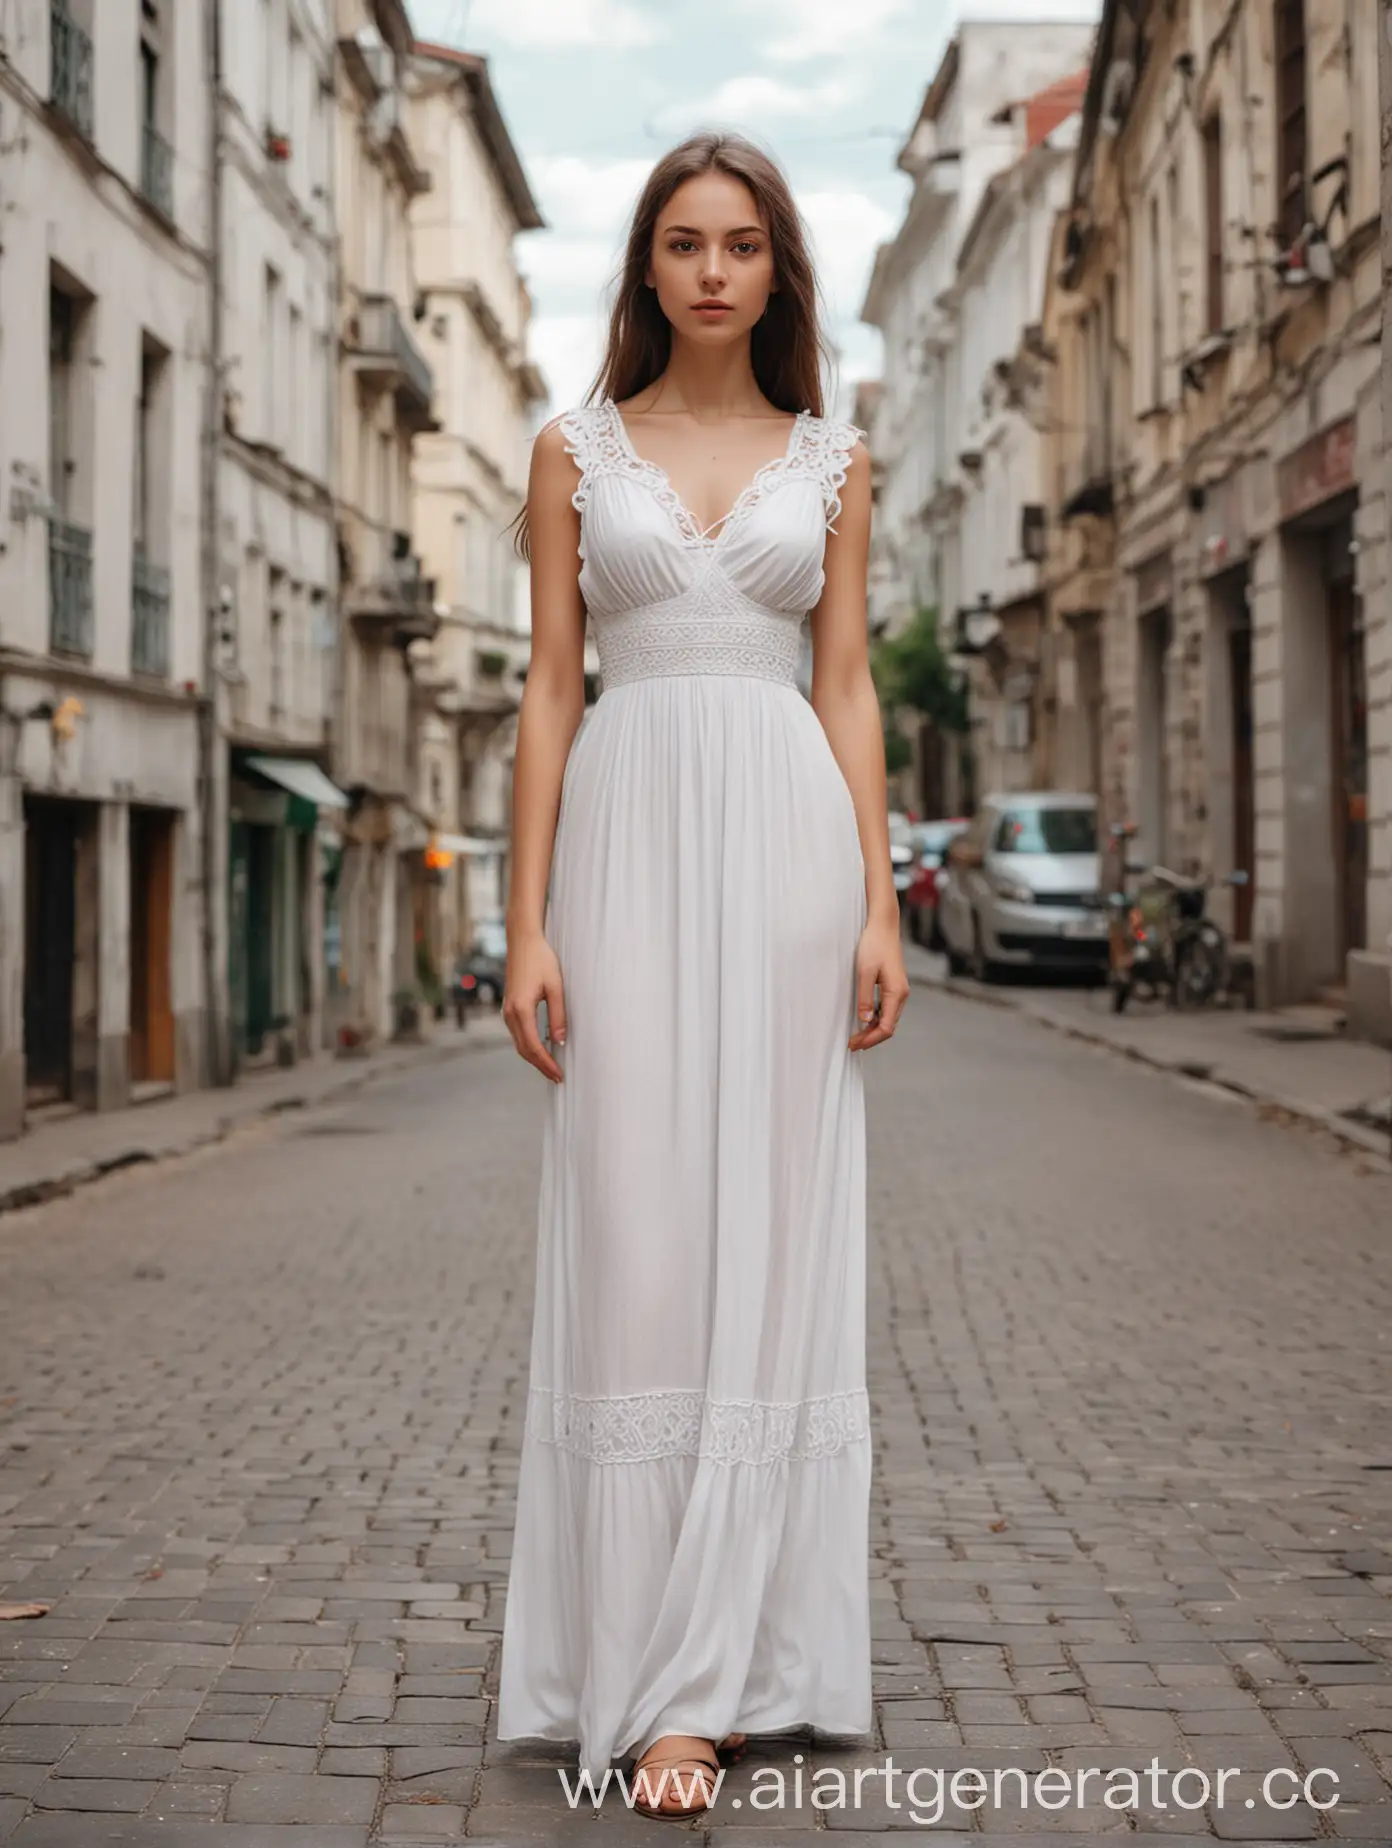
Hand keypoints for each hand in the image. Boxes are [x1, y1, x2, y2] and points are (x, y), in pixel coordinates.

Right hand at [503, 930, 566, 1081]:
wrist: (523, 941)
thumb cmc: (541, 959)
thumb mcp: (556, 987)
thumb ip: (558, 1015)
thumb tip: (559, 1041)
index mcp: (521, 1009)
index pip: (533, 1046)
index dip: (546, 1064)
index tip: (559, 1075)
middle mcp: (510, 1013)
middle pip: (523, 1050)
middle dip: (540, 1066)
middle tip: (557, 1077)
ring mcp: (507, 1011)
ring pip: (519, 1043)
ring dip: (534, 1057)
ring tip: (551, 1067)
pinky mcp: (509, 1007)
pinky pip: (517, 1034)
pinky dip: (529, 1046)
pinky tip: (542, 1049)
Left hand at [849, 915, 908, 1050]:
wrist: (883, 926)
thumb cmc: (874, 945)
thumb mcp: (865, 972)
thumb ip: (865, 997)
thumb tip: (865, 1020)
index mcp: (896, 993)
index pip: (886, 1027)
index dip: (870, 1039)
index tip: (854, 1044)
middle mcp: (901, 994)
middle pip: (888, 1026)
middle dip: (870, 1038)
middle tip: (851, 1044)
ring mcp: (899, 991)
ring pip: (888, 1019)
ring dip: (872, 1030)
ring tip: (855, 1037)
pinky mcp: (894, 986)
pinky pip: (887, 1009)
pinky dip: (876, 1019)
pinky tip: (864, 1021)